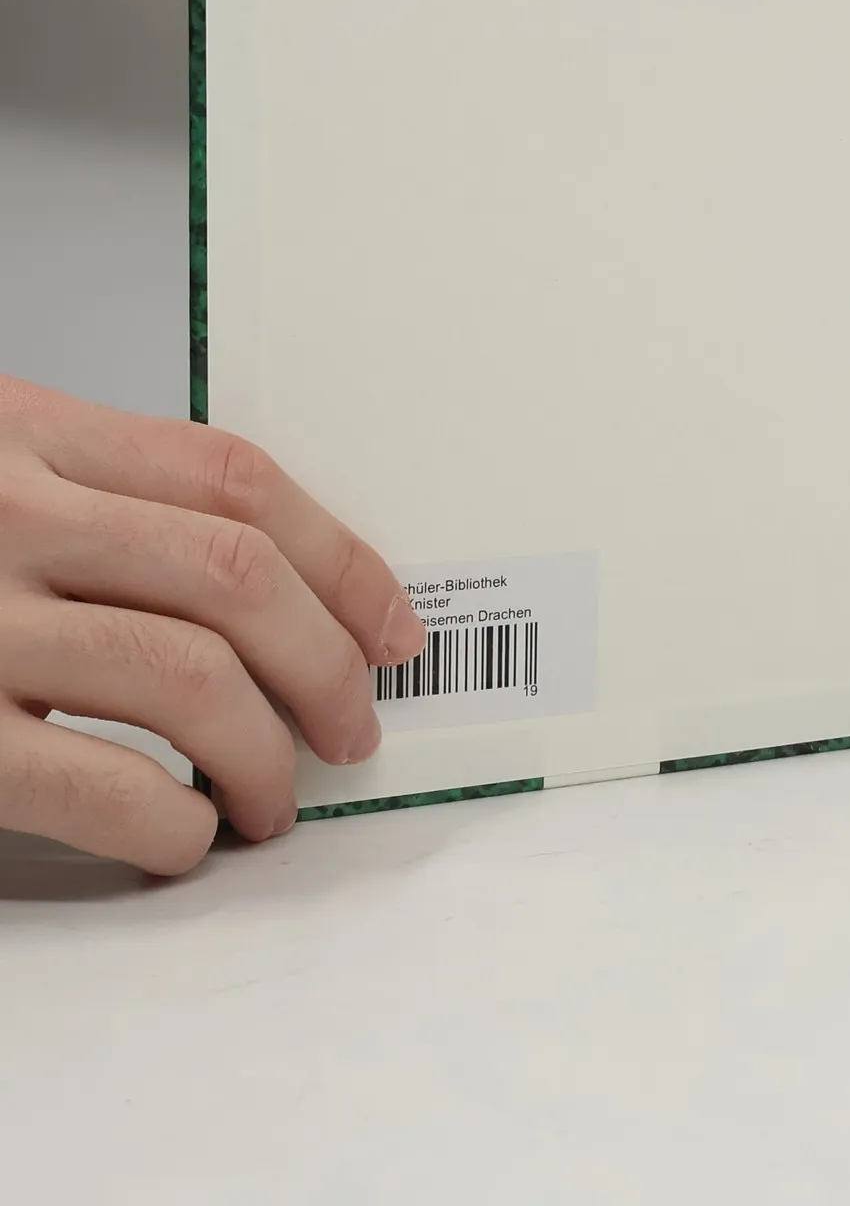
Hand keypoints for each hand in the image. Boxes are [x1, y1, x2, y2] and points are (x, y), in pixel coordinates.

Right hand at [0, 376, 425, 873]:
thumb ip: (95, 495)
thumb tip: (273, 587)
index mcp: (22, 432)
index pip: (233, 478)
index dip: (341, 558)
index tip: (392, 624)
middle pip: (234, 573)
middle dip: (327, 663)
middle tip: (355, 727)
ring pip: (186, 676)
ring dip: (266, 753)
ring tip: (275, 798)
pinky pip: (94, 782)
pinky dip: (170, 822)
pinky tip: (181, 837)